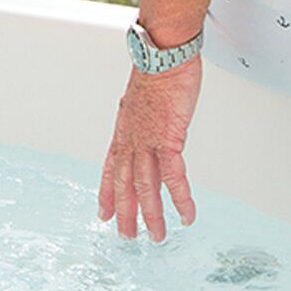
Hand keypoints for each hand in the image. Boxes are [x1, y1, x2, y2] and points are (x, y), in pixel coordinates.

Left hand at [98, 57, 201, 241]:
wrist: (163, 53)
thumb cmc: (157, 69)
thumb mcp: (144, 99)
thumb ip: (145, 117)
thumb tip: (151, 122)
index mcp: (124, 129)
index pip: (110, 167)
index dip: (107, 192)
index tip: (104, 213)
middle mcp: (131, 138)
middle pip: (123, 183)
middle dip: (125, 213)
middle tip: (127, 237)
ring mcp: (147, 140)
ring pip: (145, 186)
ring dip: (152, 215)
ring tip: (157, 236)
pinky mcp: (168, 138)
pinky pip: (173, 177)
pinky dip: (180, 199)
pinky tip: (186, 215)